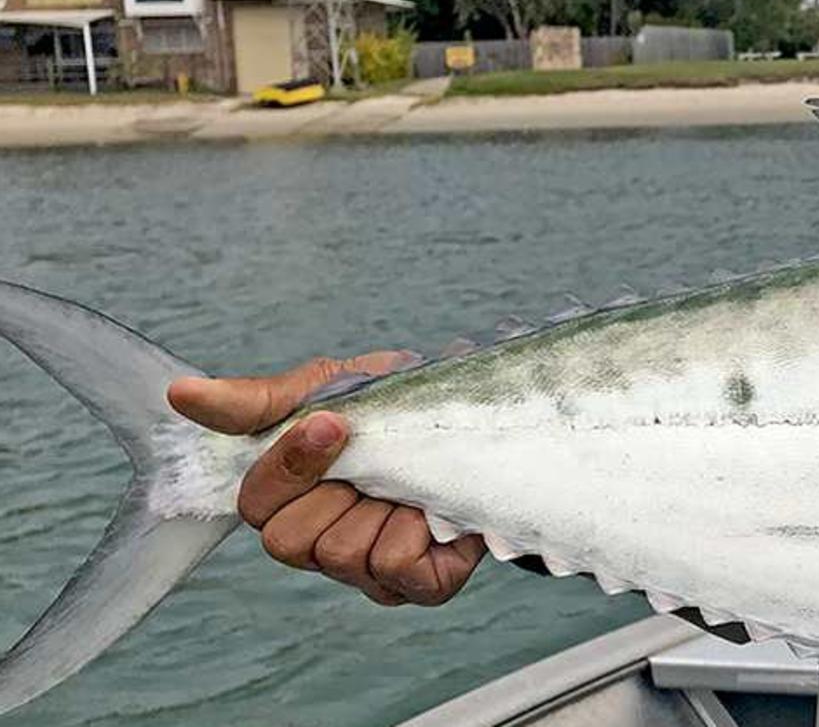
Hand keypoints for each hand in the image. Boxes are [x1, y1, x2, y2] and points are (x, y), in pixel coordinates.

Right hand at [166, 353, 486, 606]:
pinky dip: (414, 528)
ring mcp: (370, 574)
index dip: (288, 467)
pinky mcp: (422, 586)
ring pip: (343, 555)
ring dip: (378, 507)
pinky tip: (429, 509)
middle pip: (290, 543)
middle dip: (336, 491)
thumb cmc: (393, 408)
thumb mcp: (325, 391)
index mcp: (290, 503)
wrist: (478, 419)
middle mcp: (322, 546)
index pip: (254, 506)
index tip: (330, 423)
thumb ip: (254, 403)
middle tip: (372, 462)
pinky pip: (395, 566)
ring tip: (403, 485)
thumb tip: (180, 393)